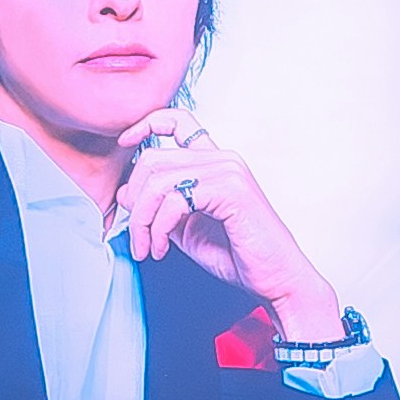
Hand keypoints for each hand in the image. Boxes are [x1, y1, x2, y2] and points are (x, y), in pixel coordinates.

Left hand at [106, 110, 342, 343]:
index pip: (179, 120)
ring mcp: (228, 172)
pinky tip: (162, 249)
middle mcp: (223, 159)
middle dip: (134, 200)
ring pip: (159, 181)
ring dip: (143, 220)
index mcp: (215, 162)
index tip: (124, 143)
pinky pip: (175, 201)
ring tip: (148, 247)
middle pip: (154, 158)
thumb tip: (125, 192)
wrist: (275, 279)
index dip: (145, 124)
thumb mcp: (186, 230)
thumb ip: (159, 208)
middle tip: (137, 236)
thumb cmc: (239, 256)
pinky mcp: (230, 191)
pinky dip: (159, 228)